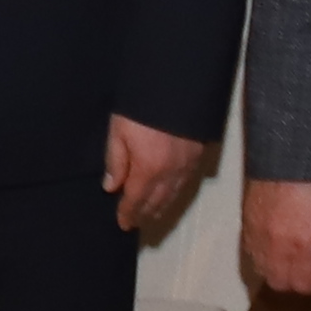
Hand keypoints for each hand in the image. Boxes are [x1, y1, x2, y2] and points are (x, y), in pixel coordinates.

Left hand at [103, 115, 210, 236]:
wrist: (178, 87)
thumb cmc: (141, 108)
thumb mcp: (119, 131)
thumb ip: (115, 161)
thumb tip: (111, 187)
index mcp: (147, 170)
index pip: (136, 200)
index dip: (129, 213)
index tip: (123, 224)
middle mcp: (169, 173)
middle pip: (156, 201)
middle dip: (145, 214)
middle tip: (136, 223)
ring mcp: (187, 165)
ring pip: (173, 195)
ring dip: (161, 207)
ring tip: (152, 214)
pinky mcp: (199, 155)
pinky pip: (186, 183)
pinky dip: (176, 193)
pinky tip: (172, 194)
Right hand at [243, 178, 310, 301]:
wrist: (293, 153)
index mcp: (304, 247)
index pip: (305, 287)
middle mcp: (277, 247)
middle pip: (280, 284)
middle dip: (295, 281)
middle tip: (307, 267)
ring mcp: (258, 236)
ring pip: (262, 270)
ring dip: (276, 269)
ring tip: (290, 256)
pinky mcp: (246, 224)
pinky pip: (250, 252)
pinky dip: (262, 254)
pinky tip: (274, 242)